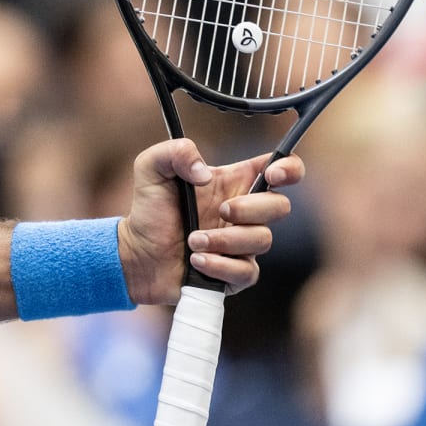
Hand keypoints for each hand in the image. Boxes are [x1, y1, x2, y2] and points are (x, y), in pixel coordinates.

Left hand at [116, 138, 302, 304]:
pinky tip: (197, 260)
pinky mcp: (235, 274)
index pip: (280, 169)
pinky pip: (247, 272)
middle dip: (251, 208)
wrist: (136, 254)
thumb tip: (204, 173)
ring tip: (193, 240)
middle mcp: (243, 212)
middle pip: (280, 206)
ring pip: (262, 240)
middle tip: (220, 210)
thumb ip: (176, 151)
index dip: (288, 168)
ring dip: (225, 240)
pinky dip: (221, 266)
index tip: (272, 174)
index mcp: (233, 182)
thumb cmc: (149, 209)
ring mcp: (242, 244)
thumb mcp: (151, 167)